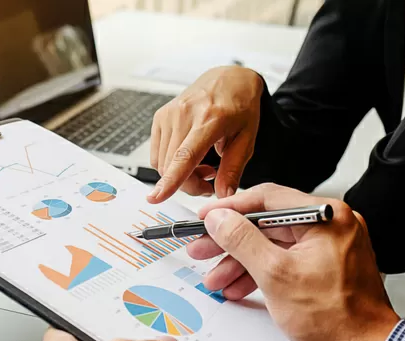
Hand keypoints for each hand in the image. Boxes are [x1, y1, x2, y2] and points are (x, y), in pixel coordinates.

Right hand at [147, 66, 263, 202]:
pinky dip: (171, 164)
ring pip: (162, 163)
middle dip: (188, 184)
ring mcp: (169, 114)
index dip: (171, 180)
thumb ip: (233, 169)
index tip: (157, 197)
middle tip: (209, 181)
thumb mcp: (247, 138)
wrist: (228, 79)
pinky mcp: (160, 117)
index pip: (185, 155)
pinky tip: (189, 157)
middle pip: (172, 165)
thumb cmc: (239, 106)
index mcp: (209, 119)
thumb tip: (223, 194)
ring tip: (203, 166)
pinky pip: (158, 154)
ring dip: (180, 175)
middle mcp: (184, 114)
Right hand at [186, 184, 399, 340]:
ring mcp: (330, 245)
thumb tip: (219, 219)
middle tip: (203, 248)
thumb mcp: (275, 274)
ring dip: (242, 261)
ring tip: (217, 277)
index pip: (267, 198)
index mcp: (326, 216)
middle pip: (267, 223)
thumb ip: (242, 240)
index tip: (205, 217)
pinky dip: (262, 272)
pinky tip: (240, 286)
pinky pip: (286, 260)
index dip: (229, 208)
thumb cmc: (336, 318)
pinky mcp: (326, 265)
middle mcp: (331, 224)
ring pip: (274, 244)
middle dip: (231, 241)